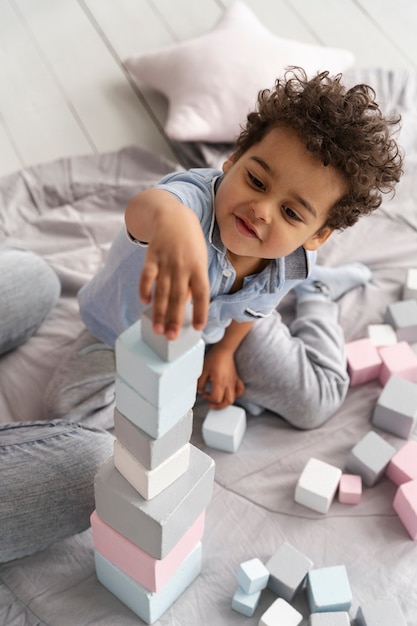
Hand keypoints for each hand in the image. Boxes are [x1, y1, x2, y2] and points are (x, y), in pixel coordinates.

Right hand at [139, 203, 209, 339]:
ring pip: (162, 292)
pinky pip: (147, 276)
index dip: (201, 311)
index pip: (202, 293)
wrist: (173, 217)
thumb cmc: (190, 243)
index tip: (199, 328)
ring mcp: (166, 262)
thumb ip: (193, 282)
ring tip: (158, 329)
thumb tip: (184, 303)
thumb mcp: (199, 260)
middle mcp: (183, 266)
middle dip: (175, 319)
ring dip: (159, 312)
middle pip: (179, 297)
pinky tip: (144, 302)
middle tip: (172, 337)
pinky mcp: (151, 257)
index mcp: (198, 268)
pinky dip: (144, 289)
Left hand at [197, 344, 244, 409]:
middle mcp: (228, 384)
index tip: (204, 393)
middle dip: (218, 405)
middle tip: (211, 403)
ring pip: (234, 397)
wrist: (224, 349)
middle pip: (227, 401)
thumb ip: (200, 383)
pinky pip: (240, 389)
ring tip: (220, 401)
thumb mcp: (203, 371)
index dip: (209, 398)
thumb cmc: (214, 358)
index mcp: (219, 382)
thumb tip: (200, 391)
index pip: (216, 398)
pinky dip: (237, 394)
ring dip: (226, 402)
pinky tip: (231, 393)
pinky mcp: (236, 378)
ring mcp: (233, 381)